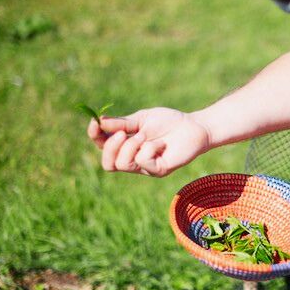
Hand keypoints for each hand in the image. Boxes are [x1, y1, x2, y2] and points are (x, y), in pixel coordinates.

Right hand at [86, 107, 210, 176]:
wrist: (193, 126)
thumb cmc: (169, 122)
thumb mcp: (142, 119)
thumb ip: (122, 123)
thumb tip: (100, 122)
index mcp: (126, 145)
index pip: (103, 147)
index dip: (95, 137)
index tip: (95, 123)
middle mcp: (133, 159)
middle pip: (108, 164)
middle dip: (110, 147)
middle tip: (122, 133)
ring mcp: (145, 167)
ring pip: (122, 164)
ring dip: (131, 146)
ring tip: (145, 136)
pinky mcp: (158, 171)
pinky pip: (142, 162)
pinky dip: (149, 148)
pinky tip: (161, 144)